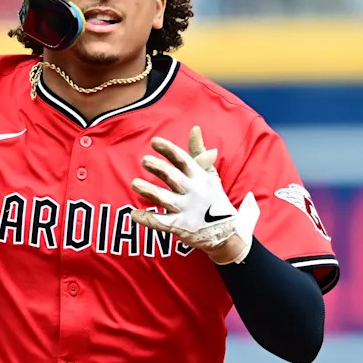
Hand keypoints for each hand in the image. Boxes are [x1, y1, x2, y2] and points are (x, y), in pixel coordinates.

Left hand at [130, 127, 259, 263]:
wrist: (228, 233)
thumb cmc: (214, 199)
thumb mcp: (210, 175)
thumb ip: (199, 152)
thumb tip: (194, 128)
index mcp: (199, 177)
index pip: (183, 160)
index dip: (169, 149)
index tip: (154, 141)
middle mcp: (193, 192)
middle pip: (173, 176)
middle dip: (158, 167)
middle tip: (144, 160)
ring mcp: (187, 210)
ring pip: (165, 198)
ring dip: (149, 190)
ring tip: (135, 183)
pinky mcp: (181, 226)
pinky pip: (161, 222)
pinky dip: (147, 219)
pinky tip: (134, 214)